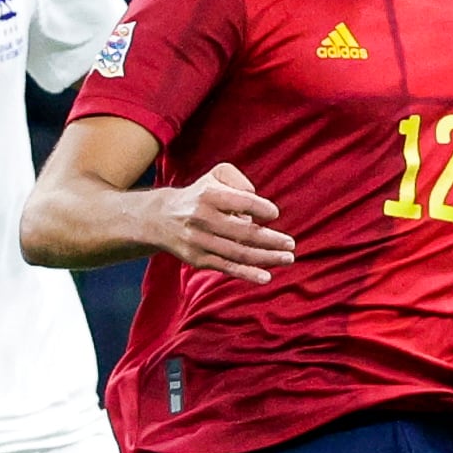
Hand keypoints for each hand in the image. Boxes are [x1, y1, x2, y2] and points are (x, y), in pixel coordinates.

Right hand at [145, 161, 293, 283]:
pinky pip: (227, 268)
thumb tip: (257, 204)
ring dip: (266, 258)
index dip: (260, 208)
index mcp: (209, 195)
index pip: (241, 201)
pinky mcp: (198, 259)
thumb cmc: (200, 195)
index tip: (275, 214)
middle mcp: (202, 218)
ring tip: (288, 258)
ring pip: (238, 253)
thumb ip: (239, 181)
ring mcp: (200, 241)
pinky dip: (248, 274)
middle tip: (291, 243)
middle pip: (243, 232)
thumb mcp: (216, 176)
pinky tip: (267, 277)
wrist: (161, 218)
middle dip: (271, 240)